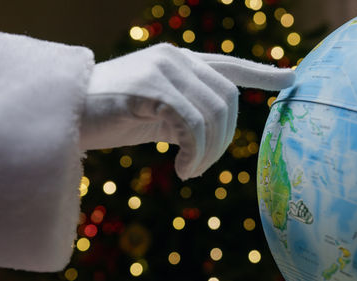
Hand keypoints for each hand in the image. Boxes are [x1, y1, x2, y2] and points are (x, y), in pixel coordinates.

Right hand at [80, 43, 294, 179]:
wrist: (65, 114)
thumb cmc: (110, 116)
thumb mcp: (156, 113)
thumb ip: (185, 113)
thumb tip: (213, 129)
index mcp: (179, 62)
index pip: (229, 65)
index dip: (262, 73)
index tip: (291, 77)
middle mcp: (176, 59)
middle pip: (228, 99)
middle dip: (225, 139)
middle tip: (202, 165)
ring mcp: (163, 70)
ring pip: (214, 113)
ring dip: (209, 151)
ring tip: (191, 169)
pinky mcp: (150, 88)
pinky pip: (191, 123)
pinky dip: (195, 152)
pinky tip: (182, 168)